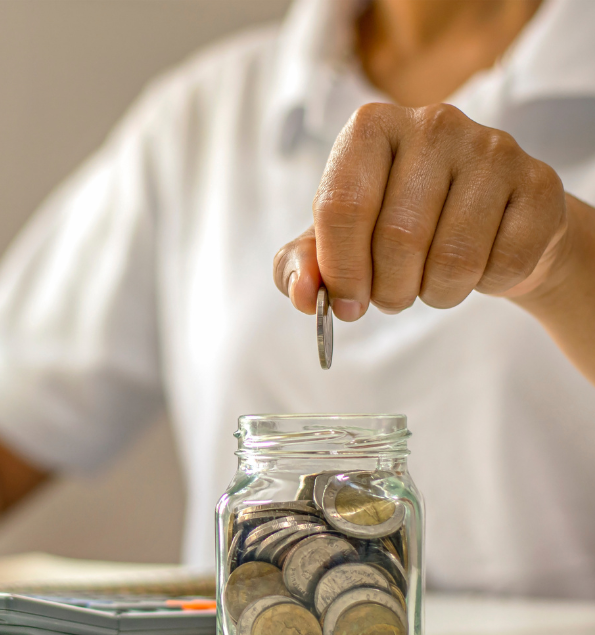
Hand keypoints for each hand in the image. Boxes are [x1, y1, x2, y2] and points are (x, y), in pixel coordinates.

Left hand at [273, 103, 568, 318]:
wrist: (486, 226)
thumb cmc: (396, 228)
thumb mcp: (336, 243)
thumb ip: (302, 265)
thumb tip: (301, 294)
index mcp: (370, 128)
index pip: (341, 207)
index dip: (340, 271)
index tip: (345, 304)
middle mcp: (433, 123)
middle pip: (397, 238)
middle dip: (389, 290)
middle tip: (392, 296)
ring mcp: (493, 148)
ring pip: (453, 258)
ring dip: (436, 293)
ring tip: (431, 281)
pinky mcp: (539, 183)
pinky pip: (503, 264)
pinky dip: (484, 286)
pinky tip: (479, 267)